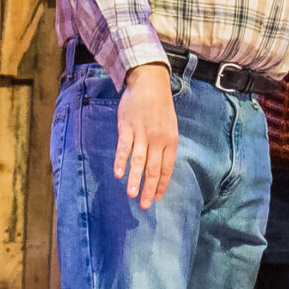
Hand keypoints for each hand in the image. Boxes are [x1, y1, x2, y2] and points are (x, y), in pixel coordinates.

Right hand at [113, 63, 179, 209]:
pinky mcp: (127, 128)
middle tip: (145, 205)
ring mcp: (142, 134)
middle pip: (153, 169)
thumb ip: (165, 145)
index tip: (157, 197)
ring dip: (135, 180)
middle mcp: (158, 140)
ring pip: (139, 161)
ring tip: (132, 195)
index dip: (162, 184)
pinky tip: (118, 173)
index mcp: (170, 141)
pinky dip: (121, 161)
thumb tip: (160, 166)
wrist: (149, 83)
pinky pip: (124, 147)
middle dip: (149, 189)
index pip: (167, 168)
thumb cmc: (160, 107)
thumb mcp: (170, 126)